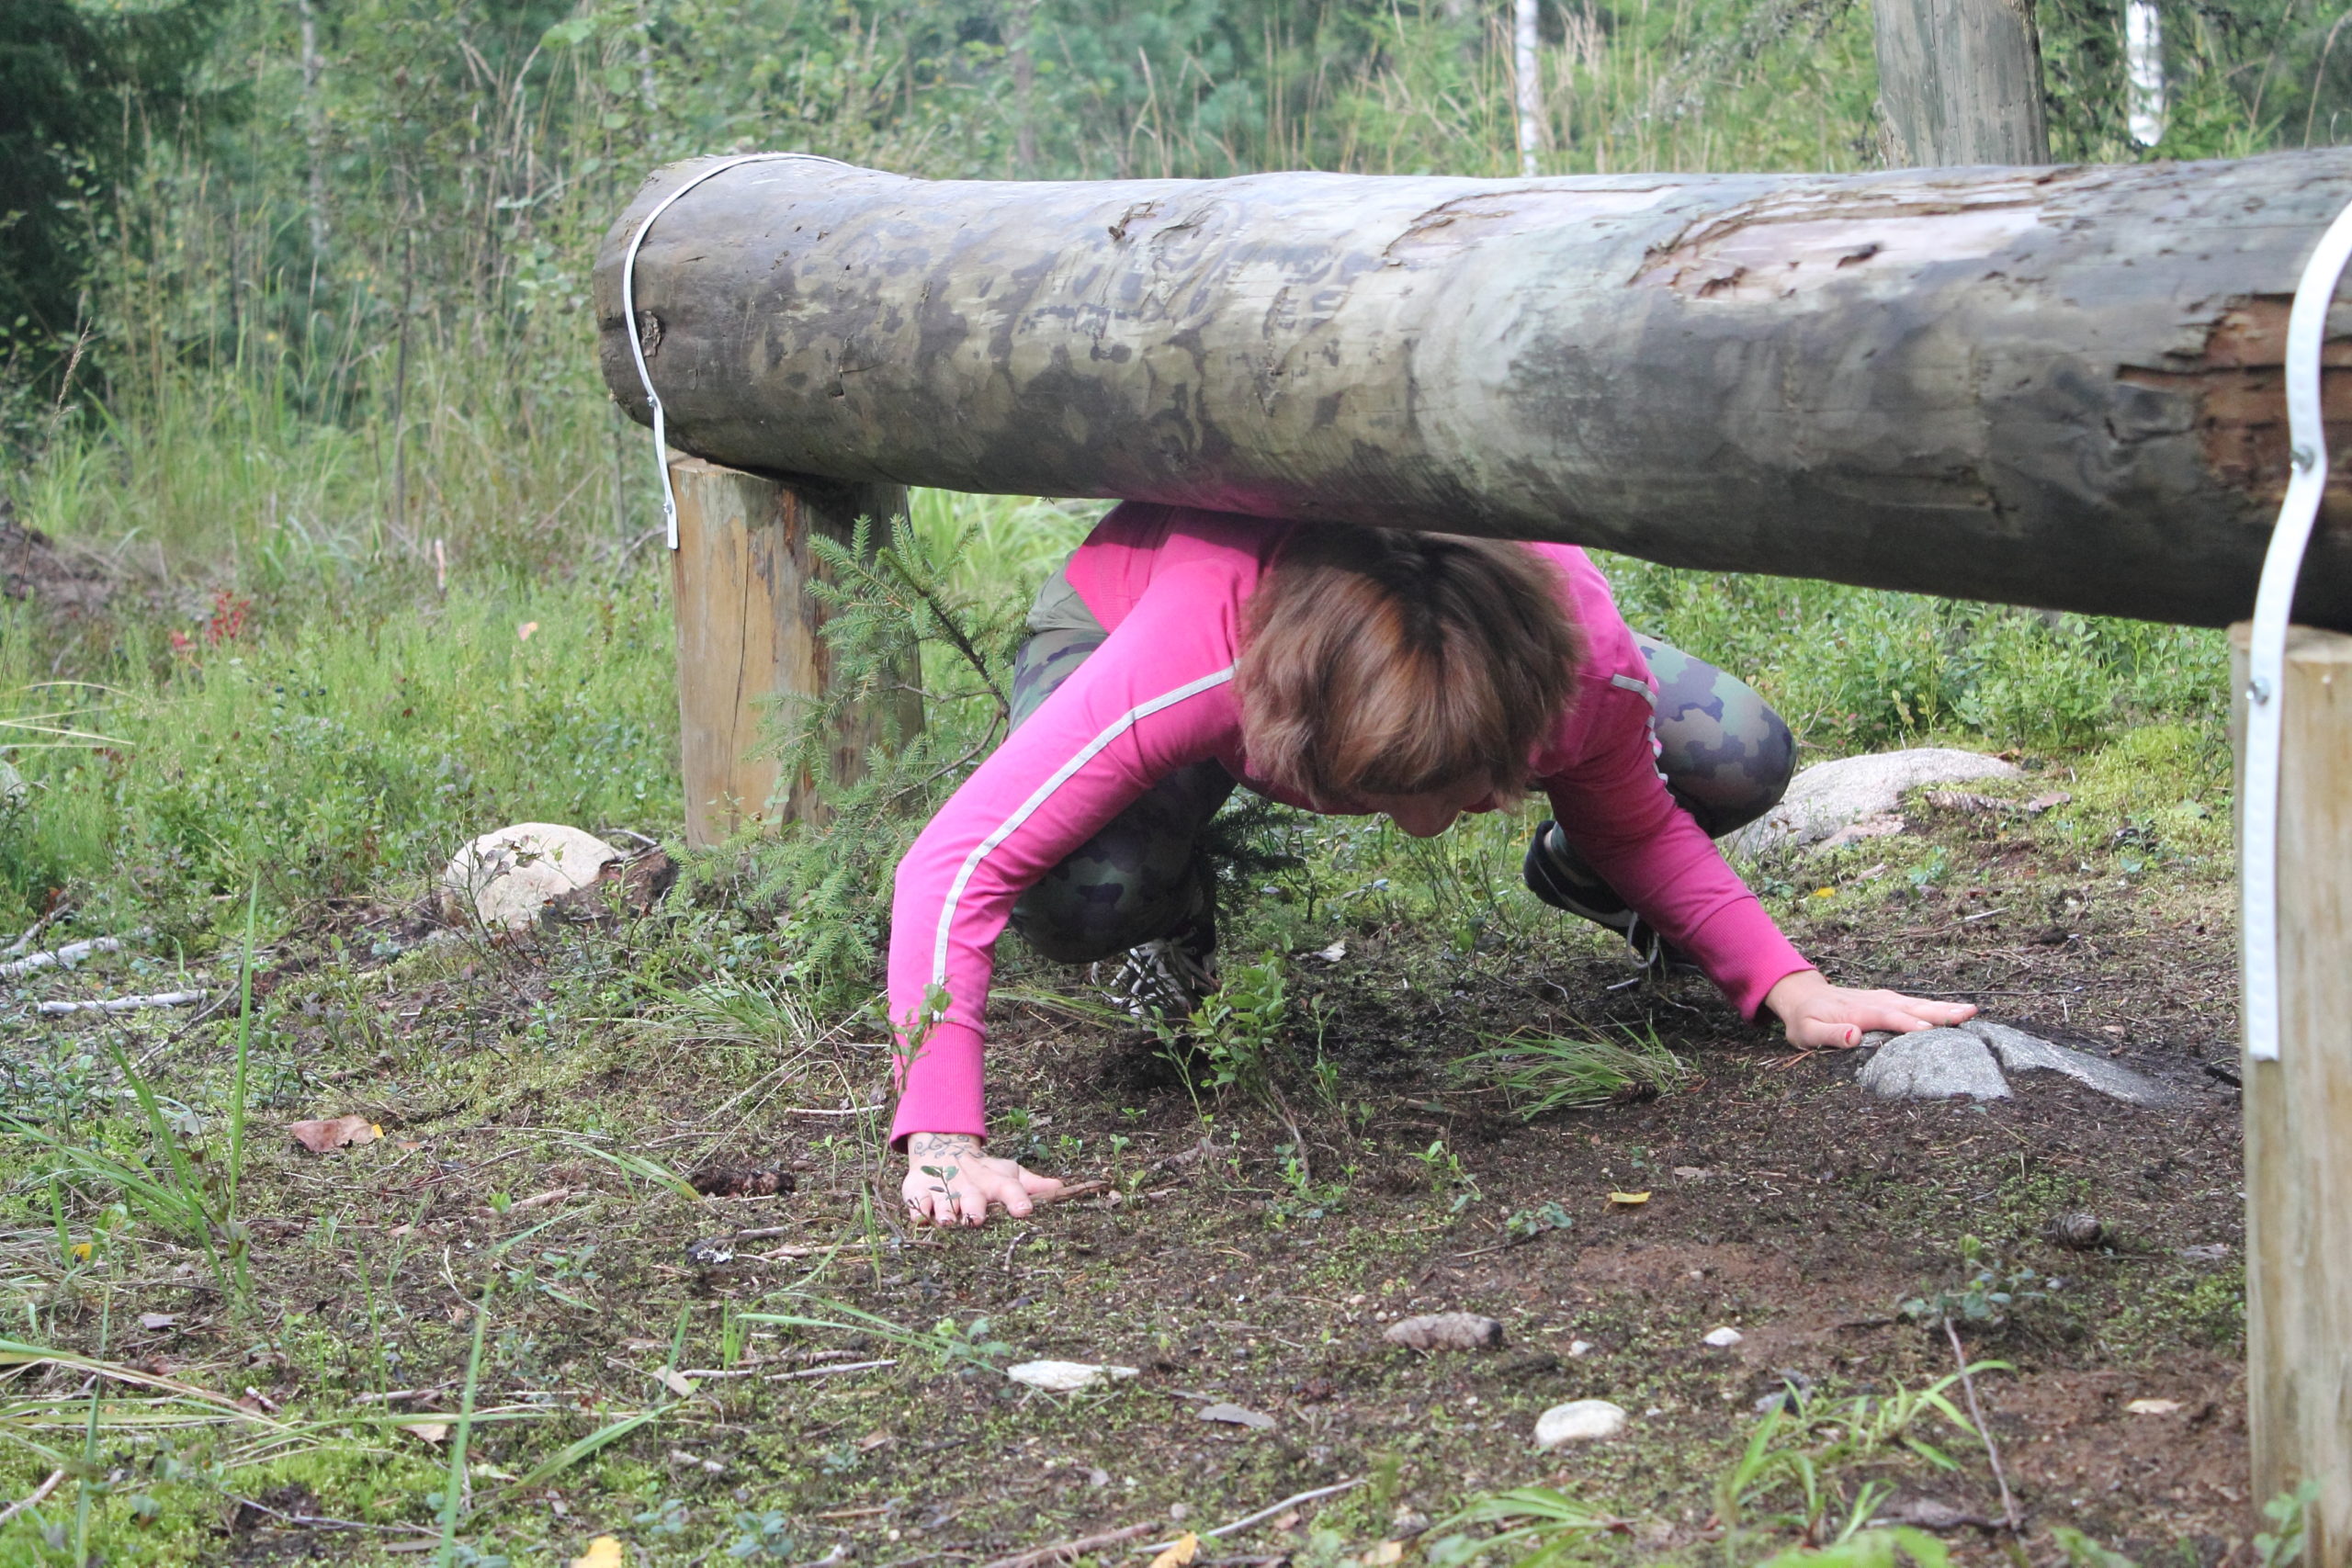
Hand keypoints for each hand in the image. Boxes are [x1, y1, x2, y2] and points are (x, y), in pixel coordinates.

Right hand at [900, 1133, 1064, 1227]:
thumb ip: (1033, 1186)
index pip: (1010, 1189)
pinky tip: (920, 1217)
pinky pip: (918, 1203)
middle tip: (977, 1219)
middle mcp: (970, 1188)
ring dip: (946, 1212)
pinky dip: (919, 1210)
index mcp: (995, 1184)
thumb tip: (1062, 1188)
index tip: (1024, 1211)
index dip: (1018, 1199)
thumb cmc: (984, 1173)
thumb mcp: (1009, 1175)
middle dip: (975, 1209)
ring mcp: (944, 1190)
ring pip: (945, 1203)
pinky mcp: (919, 1193)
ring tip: (947, 1221)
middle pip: (974, 1200)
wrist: (943, 1151)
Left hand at [1763, 969, 1977, 1049]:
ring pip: (1917, 1004)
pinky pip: (1915, 1004)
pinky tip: (1956, 1012)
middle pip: (1911, 1008)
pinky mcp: (1889, 1001)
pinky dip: (1936, 1007)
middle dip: (1939, 1012)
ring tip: (1971, 1011)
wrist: (1803, 995)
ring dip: (1944, 1007)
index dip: (1907, 1024)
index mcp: (1858, 1012)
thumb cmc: (1805, 1019)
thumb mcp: (1807, 1032)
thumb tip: (1853, 1035)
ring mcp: (1884, 1000)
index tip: (1930, 1031)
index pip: (1887, 1018)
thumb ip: (1830, 1034)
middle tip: (1968, 1014)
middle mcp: (1876, 1002)